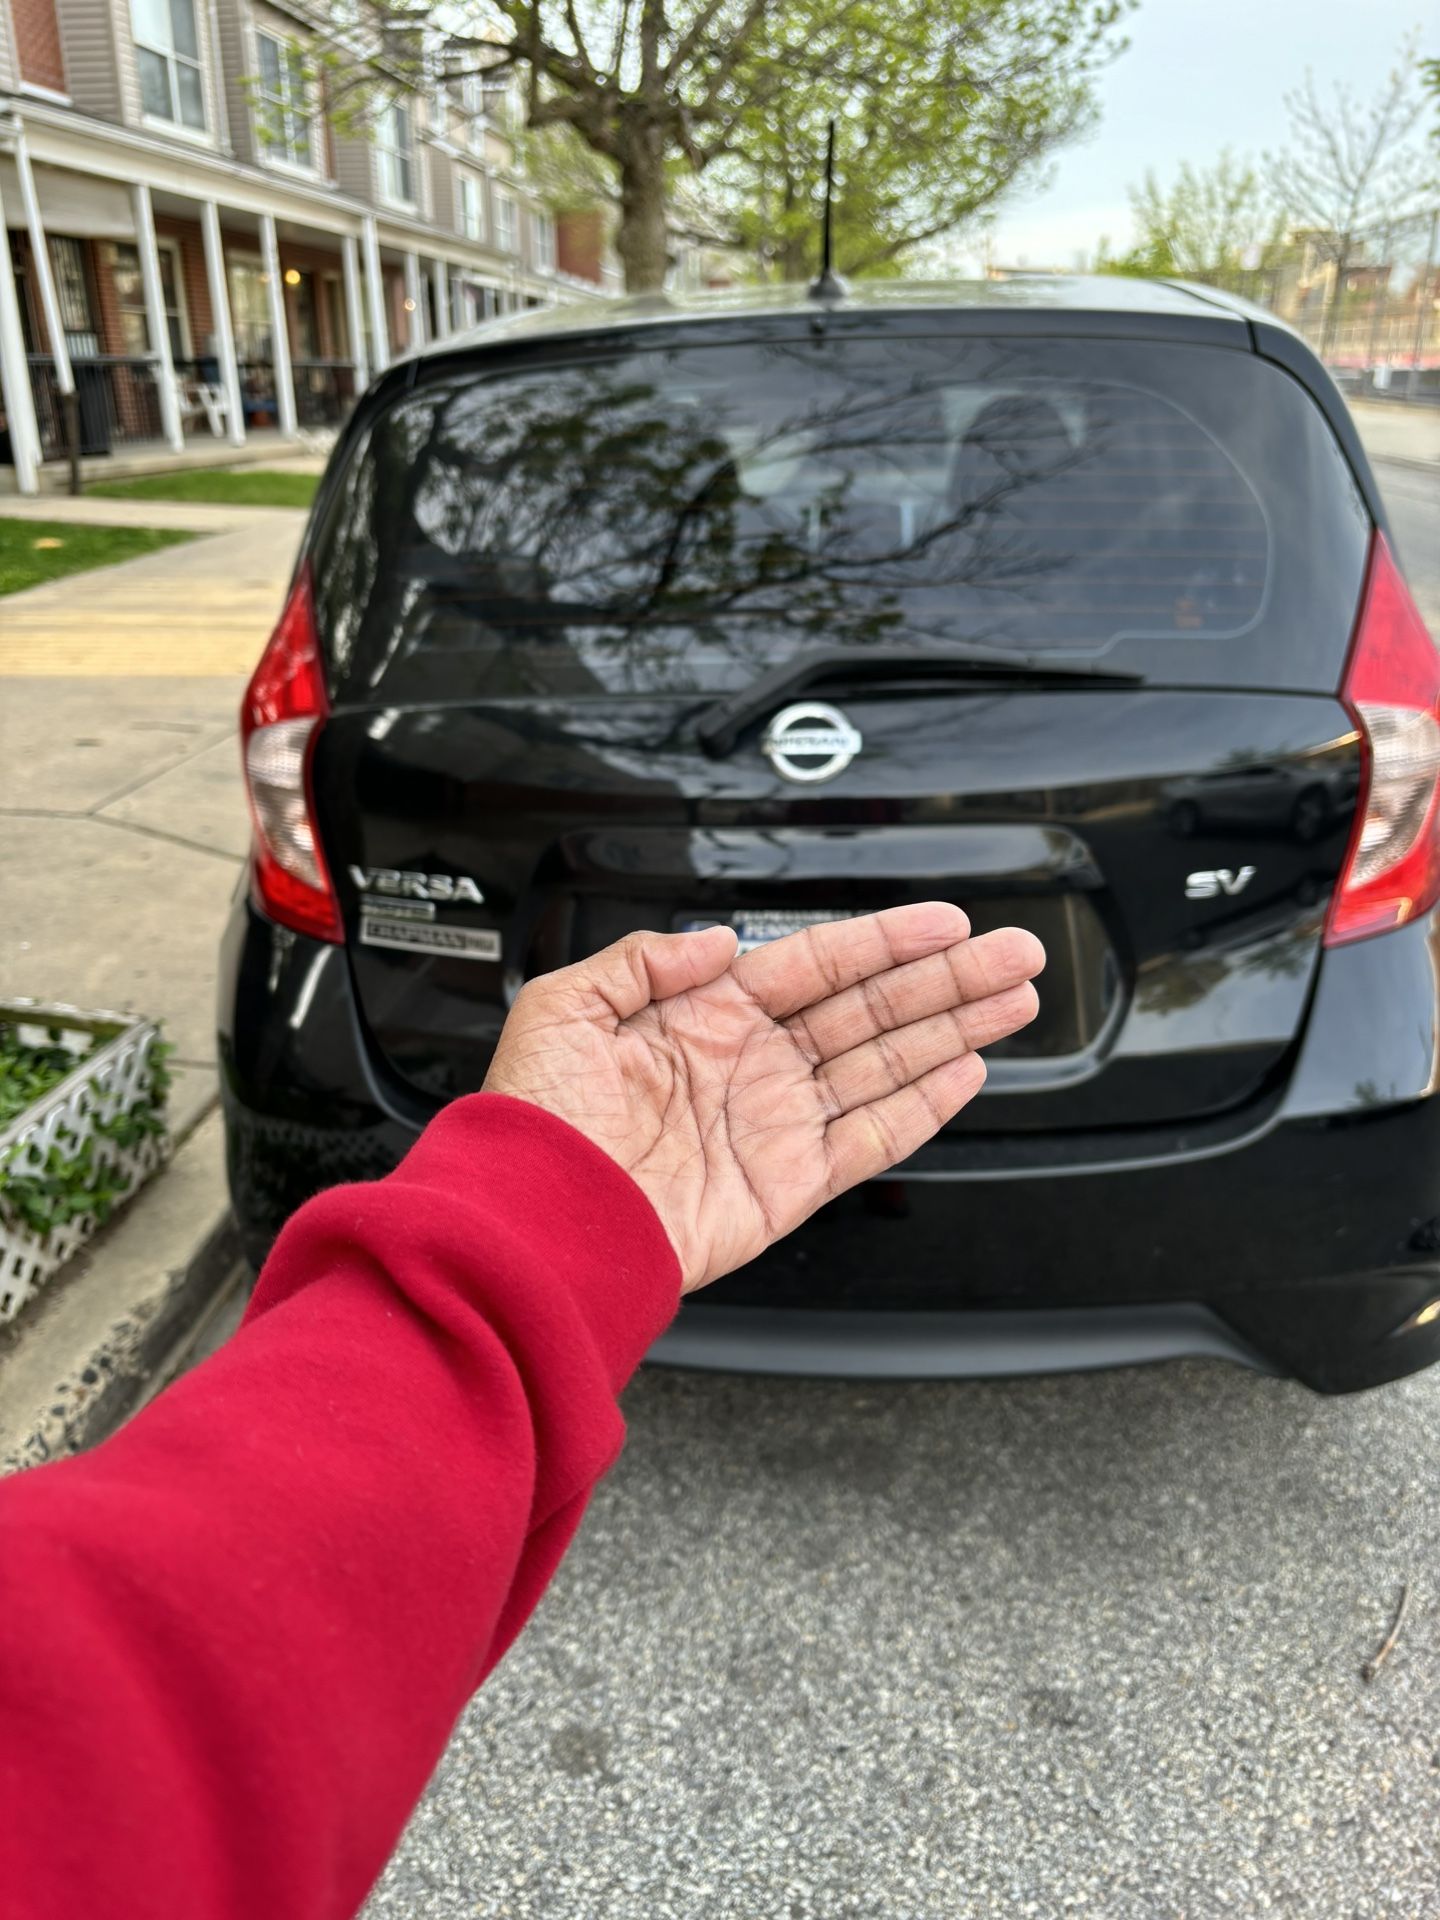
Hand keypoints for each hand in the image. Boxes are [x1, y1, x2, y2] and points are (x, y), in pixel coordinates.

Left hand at [484, 905, 1043, 1292]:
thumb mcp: (563, 1006)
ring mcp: (776, 1123)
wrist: (536, 1221)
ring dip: (955, 1030)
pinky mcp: (789, 1183)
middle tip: (1014, 953)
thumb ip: (644, 958)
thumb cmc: (533, 1123)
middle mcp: (750, 1065)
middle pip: (874, 1007)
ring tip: (1014, 999)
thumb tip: (714, 939)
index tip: (943, 921)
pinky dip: (924, 1107)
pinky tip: (966, 1072)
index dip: (885, 939)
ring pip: (888, 1064)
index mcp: (705, 1016)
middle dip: (948, 978)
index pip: (818, 962)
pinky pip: (873, 1138)